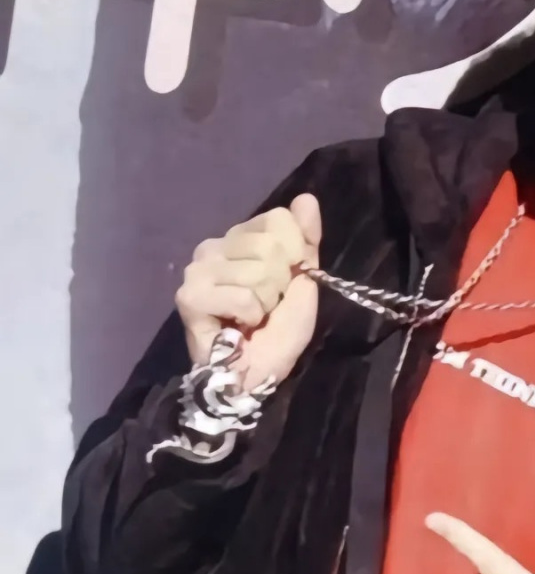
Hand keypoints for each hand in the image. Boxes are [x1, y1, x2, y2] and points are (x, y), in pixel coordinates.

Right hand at [175, 194, 321, 388]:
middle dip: (280, 283)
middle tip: (266, 306)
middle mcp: (214, 246)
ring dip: (265, 302)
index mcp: (240, 238)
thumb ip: (306, 239)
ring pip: (257, 271)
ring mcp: (198, 270)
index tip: (286, 281)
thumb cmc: (277, 332)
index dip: (295, 253)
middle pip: (269, 244)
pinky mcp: (190, 296)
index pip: (278, 219)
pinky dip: (249, 315)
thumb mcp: (304, 280)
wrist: (256, 376)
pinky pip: (241, 295)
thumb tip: (306, 198)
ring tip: (251, 318)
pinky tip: (236, 326)